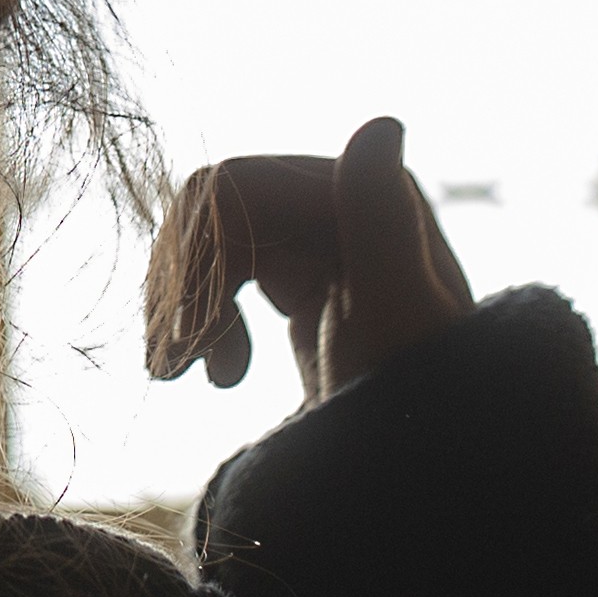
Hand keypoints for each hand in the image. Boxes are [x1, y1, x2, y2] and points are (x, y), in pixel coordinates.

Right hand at [140, 117, 478, 407]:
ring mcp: (323, 238)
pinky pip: (228, 265)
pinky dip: (204, 313)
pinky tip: (218, 374)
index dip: (195, 258)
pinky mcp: (307, 278)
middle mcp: (346, 201)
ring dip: (186, 300)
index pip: (236, 187)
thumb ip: (383, 225)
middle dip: (185, 283)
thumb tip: (383, 123)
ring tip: (179, 373)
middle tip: (169, 368)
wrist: (428, 473)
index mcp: (367, 195)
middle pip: (215, 208)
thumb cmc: (420, 406)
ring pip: (213, 236)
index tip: (184, 343)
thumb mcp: (398, 322)